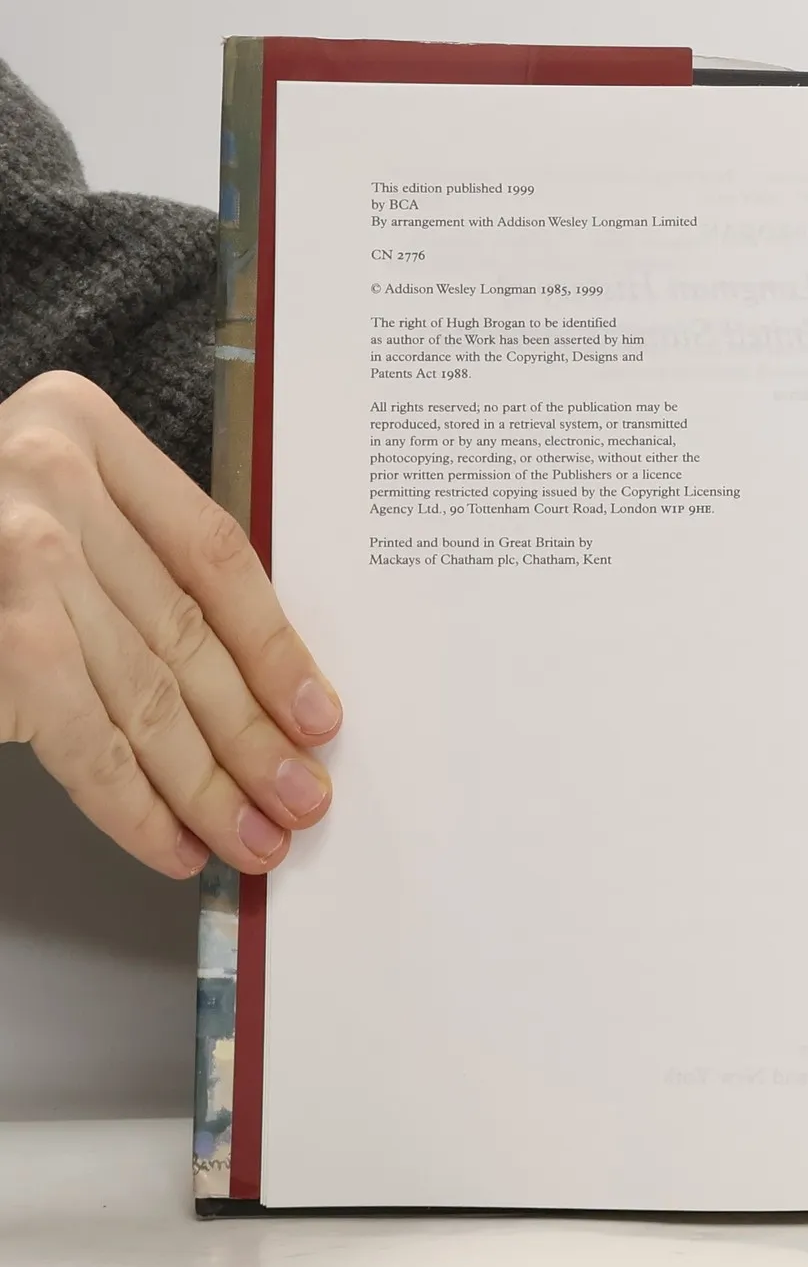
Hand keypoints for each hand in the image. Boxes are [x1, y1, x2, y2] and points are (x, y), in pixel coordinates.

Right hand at [0, 371, 340, 877]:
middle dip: (255, 735)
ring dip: (209, 785)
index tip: (318, 715)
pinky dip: (133, 803)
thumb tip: (253, 687)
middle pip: (186, 633)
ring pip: (145, 694)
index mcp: (82, 427)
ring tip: (254, 837)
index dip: (276, 646)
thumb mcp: (46, 503)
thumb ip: (131, 559)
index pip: (213, 553)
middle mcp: (50, 479)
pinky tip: (171, 840)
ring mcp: (19, 557)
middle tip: (302, 798)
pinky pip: (83, 739)